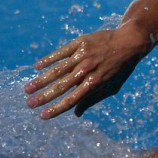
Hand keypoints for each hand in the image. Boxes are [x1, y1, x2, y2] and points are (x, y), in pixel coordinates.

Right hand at [25, 29, 146, 118]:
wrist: (129, 42)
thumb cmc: (121, 68)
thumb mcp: (112, 86)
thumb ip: (93, 99)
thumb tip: (76, 114)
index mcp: (95, 83)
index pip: (72, 99)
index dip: (57, 109)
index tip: (42, 116)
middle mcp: (87, 70)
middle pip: (61, 86)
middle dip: (44, 97)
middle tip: (29, 104)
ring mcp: (83, 56)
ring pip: (57, 70)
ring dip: (41, 81)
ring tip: (27, 89)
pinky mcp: (80, 43)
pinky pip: (61, 52)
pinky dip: (48, 59)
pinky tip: (37, 67)